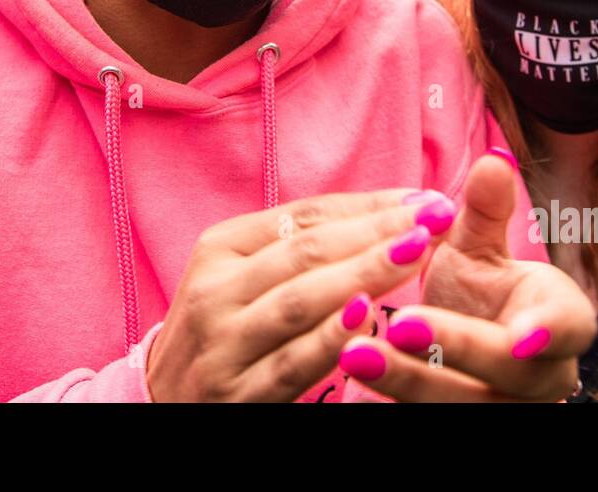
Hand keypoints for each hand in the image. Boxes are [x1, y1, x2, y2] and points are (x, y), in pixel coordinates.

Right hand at [146, 188, 459, 401]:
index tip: (426, 197)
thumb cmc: (224, 328)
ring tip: (416, 252)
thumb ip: (299, 248)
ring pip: (300, 300)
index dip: (368, 204)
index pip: (304, 216)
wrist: (163, 401)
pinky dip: (331, 340)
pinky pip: (291, 362)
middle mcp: (214, 290)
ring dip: (364, 273)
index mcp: (219, 248)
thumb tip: (388, 209)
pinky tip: (371, 321)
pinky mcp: (235, 394)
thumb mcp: (243, 277)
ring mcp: (222, 343)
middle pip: (306, 252)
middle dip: (377, 230)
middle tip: (434, 216)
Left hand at [336, 152, 597, 401]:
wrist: (463, 348)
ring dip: (408, 381)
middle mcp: (542, 378)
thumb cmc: (482, 293)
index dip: (546, 333)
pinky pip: (426, 416)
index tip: (518, 335)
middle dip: (456, 349)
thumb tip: (495, 161)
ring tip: (355, 351)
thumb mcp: (480, 249)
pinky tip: (350, 367)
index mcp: (561, 324)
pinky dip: (391, 396)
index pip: (566, 330)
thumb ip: (486, 211)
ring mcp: (503, 407)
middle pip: (508, 372)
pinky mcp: (460, 421)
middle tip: (404, 324)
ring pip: (461, 404)